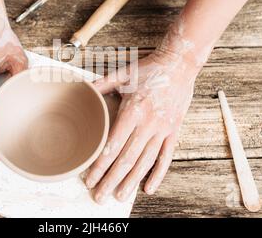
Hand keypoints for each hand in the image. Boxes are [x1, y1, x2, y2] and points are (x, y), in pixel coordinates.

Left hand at [85, 22, 202, 202]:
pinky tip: (148, 188)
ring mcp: (163, 130)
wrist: (180, 64)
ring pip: (145, 162)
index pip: (113, 145)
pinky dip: (158, 174)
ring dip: (131, 181)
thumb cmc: (149, 68)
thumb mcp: (123, 74)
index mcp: (133, 111)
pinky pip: (166, 157)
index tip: (89, 179)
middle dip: (111, 180)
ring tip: (119, 196)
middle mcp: (148, 124)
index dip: (100, 165)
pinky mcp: (174, 131)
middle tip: (99, 196)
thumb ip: (102, 85)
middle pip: (127, 159)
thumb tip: (81, 90)